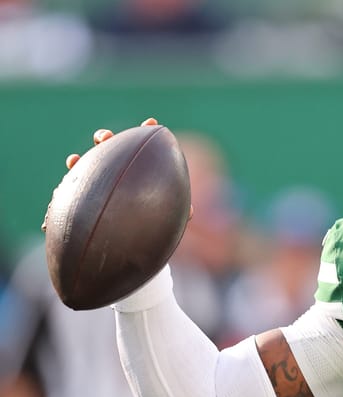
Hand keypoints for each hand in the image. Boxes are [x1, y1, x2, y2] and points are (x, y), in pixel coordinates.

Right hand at [42, 118, 192, 231]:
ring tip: (76, 160)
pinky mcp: (80, 197)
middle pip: (108, 149)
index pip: (141, 148)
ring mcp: (96, 182)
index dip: (146, 133)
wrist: (127, 241)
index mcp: (137, 171)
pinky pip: (70, 189)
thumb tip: (190, 213)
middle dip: (106, 139)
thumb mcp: (163, 218)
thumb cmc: (148, 224)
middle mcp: (114, 171)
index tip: (151, 123)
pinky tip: (65, 179)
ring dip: (80, 160)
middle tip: (106, 137)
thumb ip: (174, 212)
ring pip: (86, 165)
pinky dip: (67, 184)